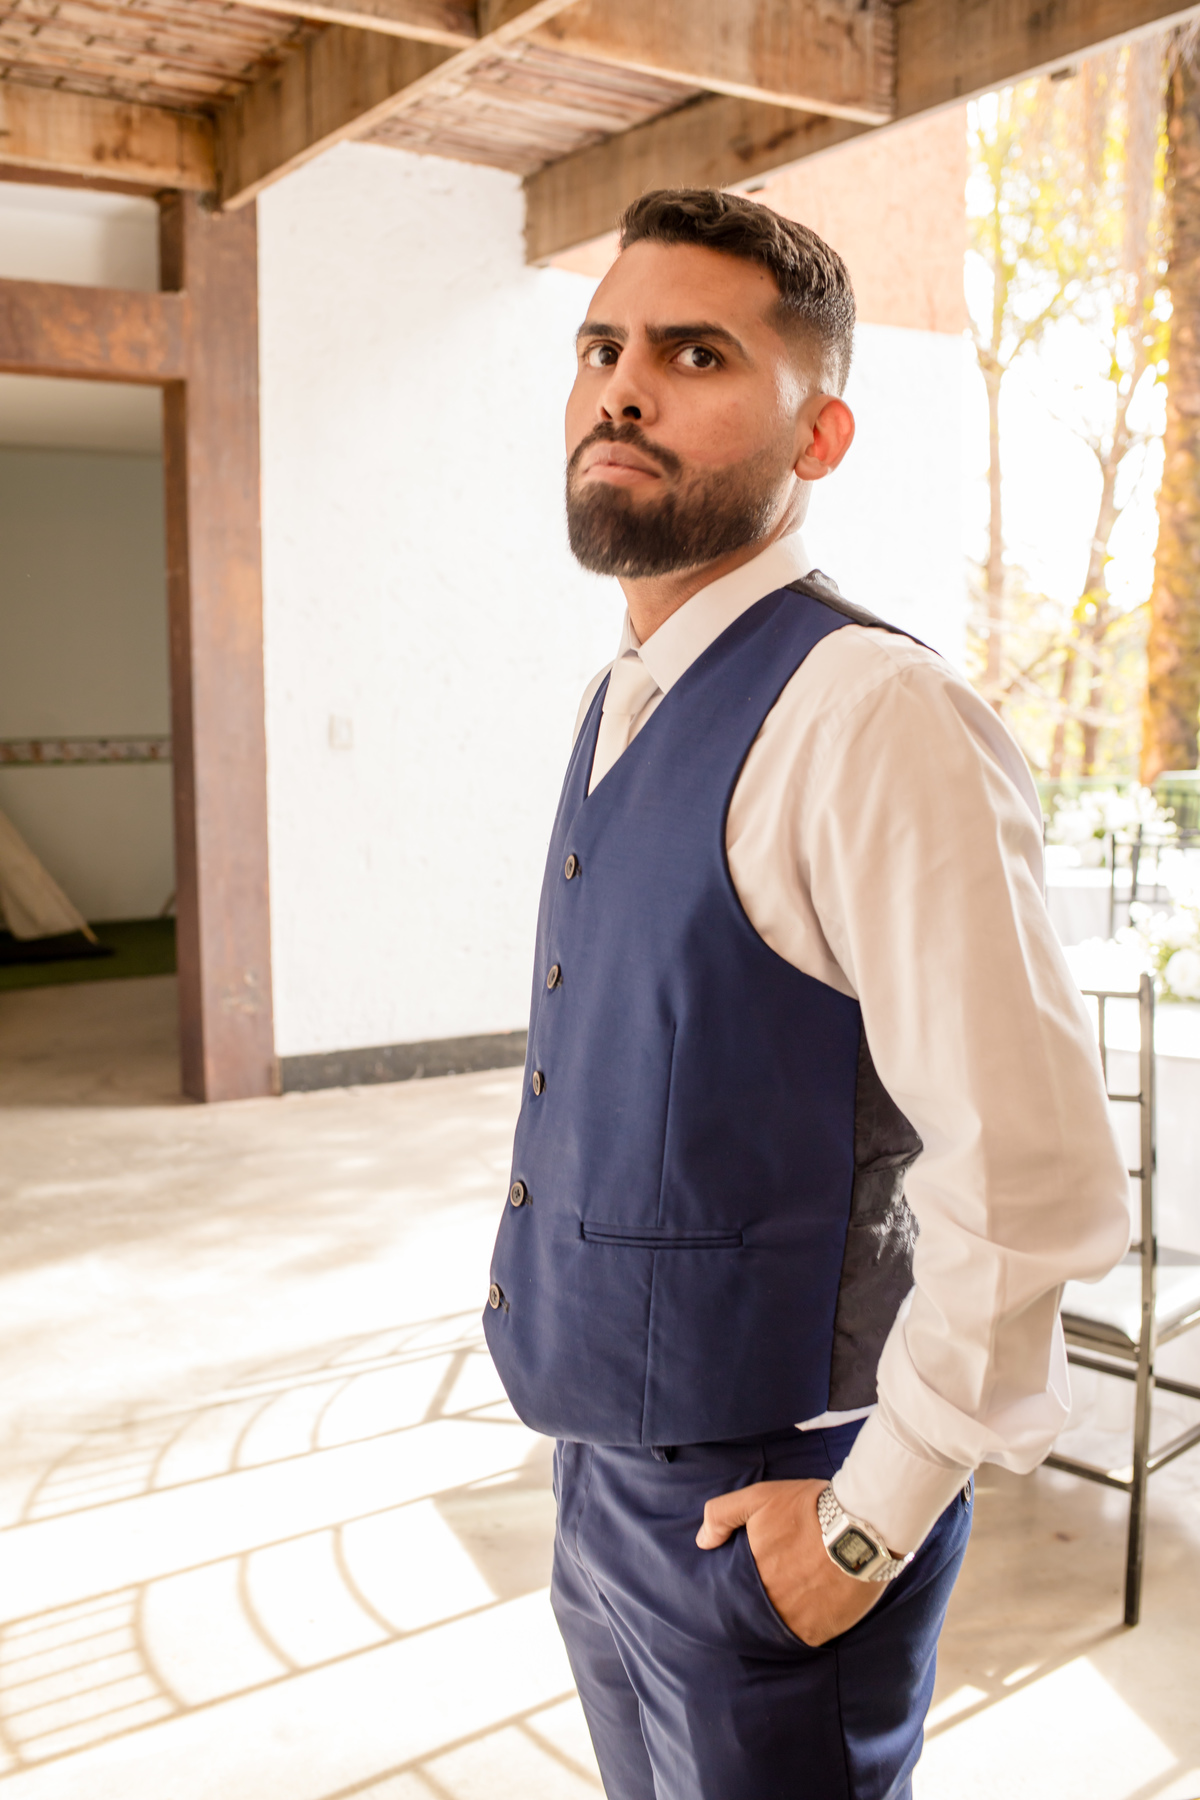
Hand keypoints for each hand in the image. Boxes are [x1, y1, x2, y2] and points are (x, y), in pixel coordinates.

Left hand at [696, 1478, 883, 1646]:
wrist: (862, 1525)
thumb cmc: (809, 1509)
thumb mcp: (759, 1498)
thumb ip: (723, 1515)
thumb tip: (703, 1542)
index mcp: (752, 1576)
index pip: (733, 1594)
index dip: (738, 1589)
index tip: (748, 1580)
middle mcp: (769, 1604)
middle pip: (754, 1612)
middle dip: (760, 1602)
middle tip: (774, 1587)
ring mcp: (795, 1622)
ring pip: (776, 1627)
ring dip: (781, 1616)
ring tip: (794, 1597)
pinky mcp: (820, 1633)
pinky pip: (802, 1638)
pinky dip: (804, 1625)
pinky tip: (812, 1607)